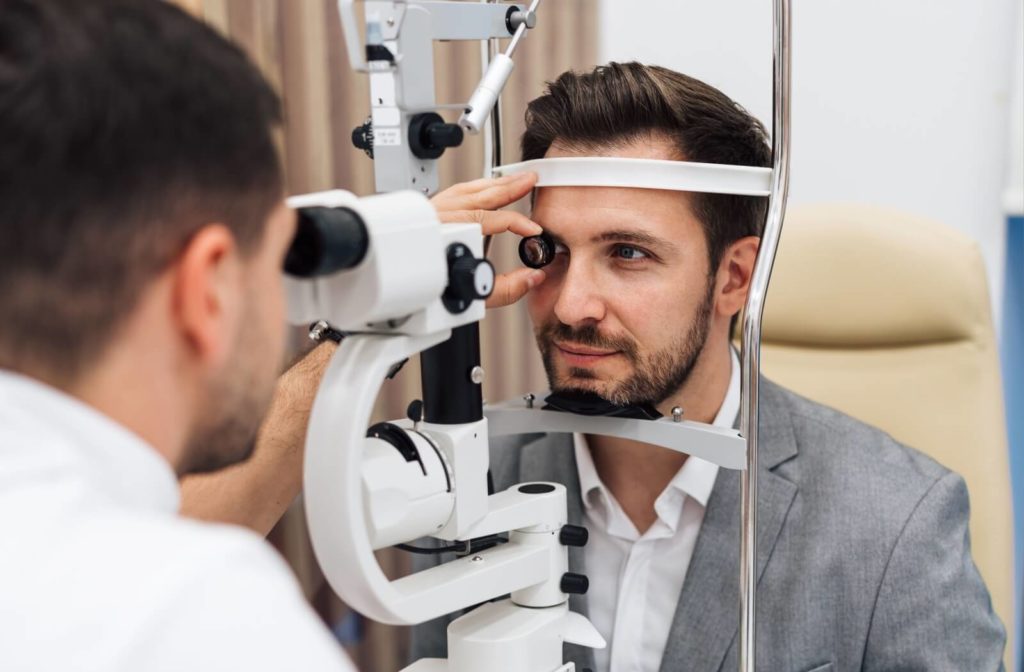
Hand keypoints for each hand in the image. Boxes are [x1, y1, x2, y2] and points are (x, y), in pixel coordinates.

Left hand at [432, 172, 546, 307]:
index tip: (532, 229)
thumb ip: (506, 289)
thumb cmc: (431, 293)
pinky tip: (485, 186)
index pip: (490, 220)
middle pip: (478, 196)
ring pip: (466, 190)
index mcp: (449, 234)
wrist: (399, 292)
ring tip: (514, 180)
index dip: (516, 222)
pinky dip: (474, 187)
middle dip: (509, 186)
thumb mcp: (473, 296)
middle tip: (530, 179)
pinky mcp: (427, 214)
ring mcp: (431, 213)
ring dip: (494, 184)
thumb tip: (532, 277)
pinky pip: (454, 192)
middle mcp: (438, 218)